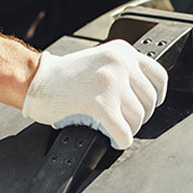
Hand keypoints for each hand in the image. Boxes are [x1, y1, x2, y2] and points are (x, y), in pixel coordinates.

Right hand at [22, 40, 167, 149]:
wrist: (33, 80)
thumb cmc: (64, 77)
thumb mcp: (101, 62)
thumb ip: (124, 72)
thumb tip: (147, 95)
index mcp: (123, 52)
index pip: (159, 76)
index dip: (156, 96)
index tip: (147, 104)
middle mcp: (120, 64)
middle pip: (149, 101)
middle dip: (138, 115)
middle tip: (122, 119)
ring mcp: (111, 84)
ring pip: (138, 118)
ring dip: (128, 128)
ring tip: (113, 126)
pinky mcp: (101, 105)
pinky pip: (124, 132)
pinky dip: (120, 140)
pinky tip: (112, 138)